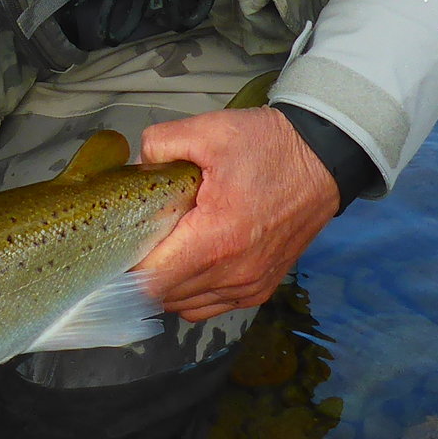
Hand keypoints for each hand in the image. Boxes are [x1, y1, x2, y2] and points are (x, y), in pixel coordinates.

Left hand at [132, 107, 338, 322]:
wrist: (323, 159)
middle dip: (142, 273)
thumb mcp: (209, 131)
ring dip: (167, 285)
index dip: (124, 268)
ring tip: (162, 248)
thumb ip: (160, 144)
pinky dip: (192, 292)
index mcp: (217, 240)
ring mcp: (250, 287)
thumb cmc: (270, 147)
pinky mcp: (261, 289)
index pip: (152, 281)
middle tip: (134, 239)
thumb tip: (136, 164)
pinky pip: (211, 306)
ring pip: (186, 307)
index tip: (114, 245)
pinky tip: (187, 261)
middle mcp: (234, 275)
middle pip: (164, 297)